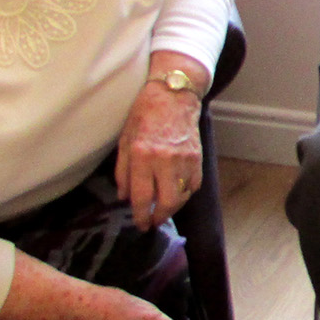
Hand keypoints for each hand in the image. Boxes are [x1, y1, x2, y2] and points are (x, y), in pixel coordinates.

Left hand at [115, 78, 203, 230]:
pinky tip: (176, 191)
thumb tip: (124, 197)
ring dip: (173, 207)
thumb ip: (123, 171)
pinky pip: (194, 185)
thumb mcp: (125, 140)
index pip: (141, 196)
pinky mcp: (197, 157)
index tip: (140, 224)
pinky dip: (185, 192)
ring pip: (182, 196)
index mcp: (142, 155)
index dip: (140, 215)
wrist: (173, 95)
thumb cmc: (144, 115)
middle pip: (167, 202)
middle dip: (160, 217)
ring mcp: (184, 159)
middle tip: (153, 222)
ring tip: (163, 208)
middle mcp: (164, 160)